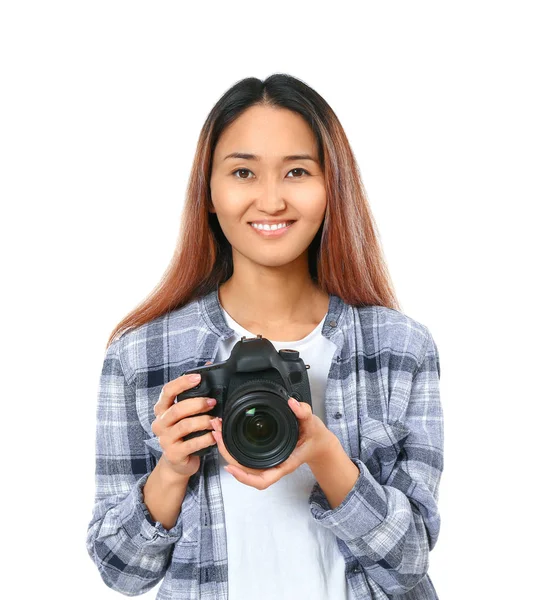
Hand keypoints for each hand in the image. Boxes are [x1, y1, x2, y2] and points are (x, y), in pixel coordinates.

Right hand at [151, 363, 217, 477]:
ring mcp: (165, 440)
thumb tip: (209, 366)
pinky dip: (205, 439)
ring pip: (185, 426)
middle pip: (177, 409)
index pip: (167, 391)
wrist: (177, 462)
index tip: (198, 378)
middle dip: (198, 404)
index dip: (182, 383)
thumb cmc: (184, 433)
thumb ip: (194, 393)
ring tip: (216, 420)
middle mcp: (160, 423)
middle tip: (213, 402)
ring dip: (204, 421)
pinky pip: (191, 444)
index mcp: (162, 410)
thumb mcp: (186, 414)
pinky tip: (214, 436)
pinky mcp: (173, 454)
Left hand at [211, 397, 338, 489]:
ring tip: (217, 432)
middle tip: (217, 435)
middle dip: (228, 455)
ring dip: (228, 450)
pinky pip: (247, 456)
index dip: (244, 477)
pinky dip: (235, 447)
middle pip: (246, 471)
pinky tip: (228, 435)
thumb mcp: (313, 423)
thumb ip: (303, 412)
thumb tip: (292, 403)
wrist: (319, 443)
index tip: (230, 467)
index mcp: (284, 462)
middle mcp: (274, 464)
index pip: (262, 479)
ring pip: (244, 464)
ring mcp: (269, 460)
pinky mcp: (265, 454)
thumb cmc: (315, 436)